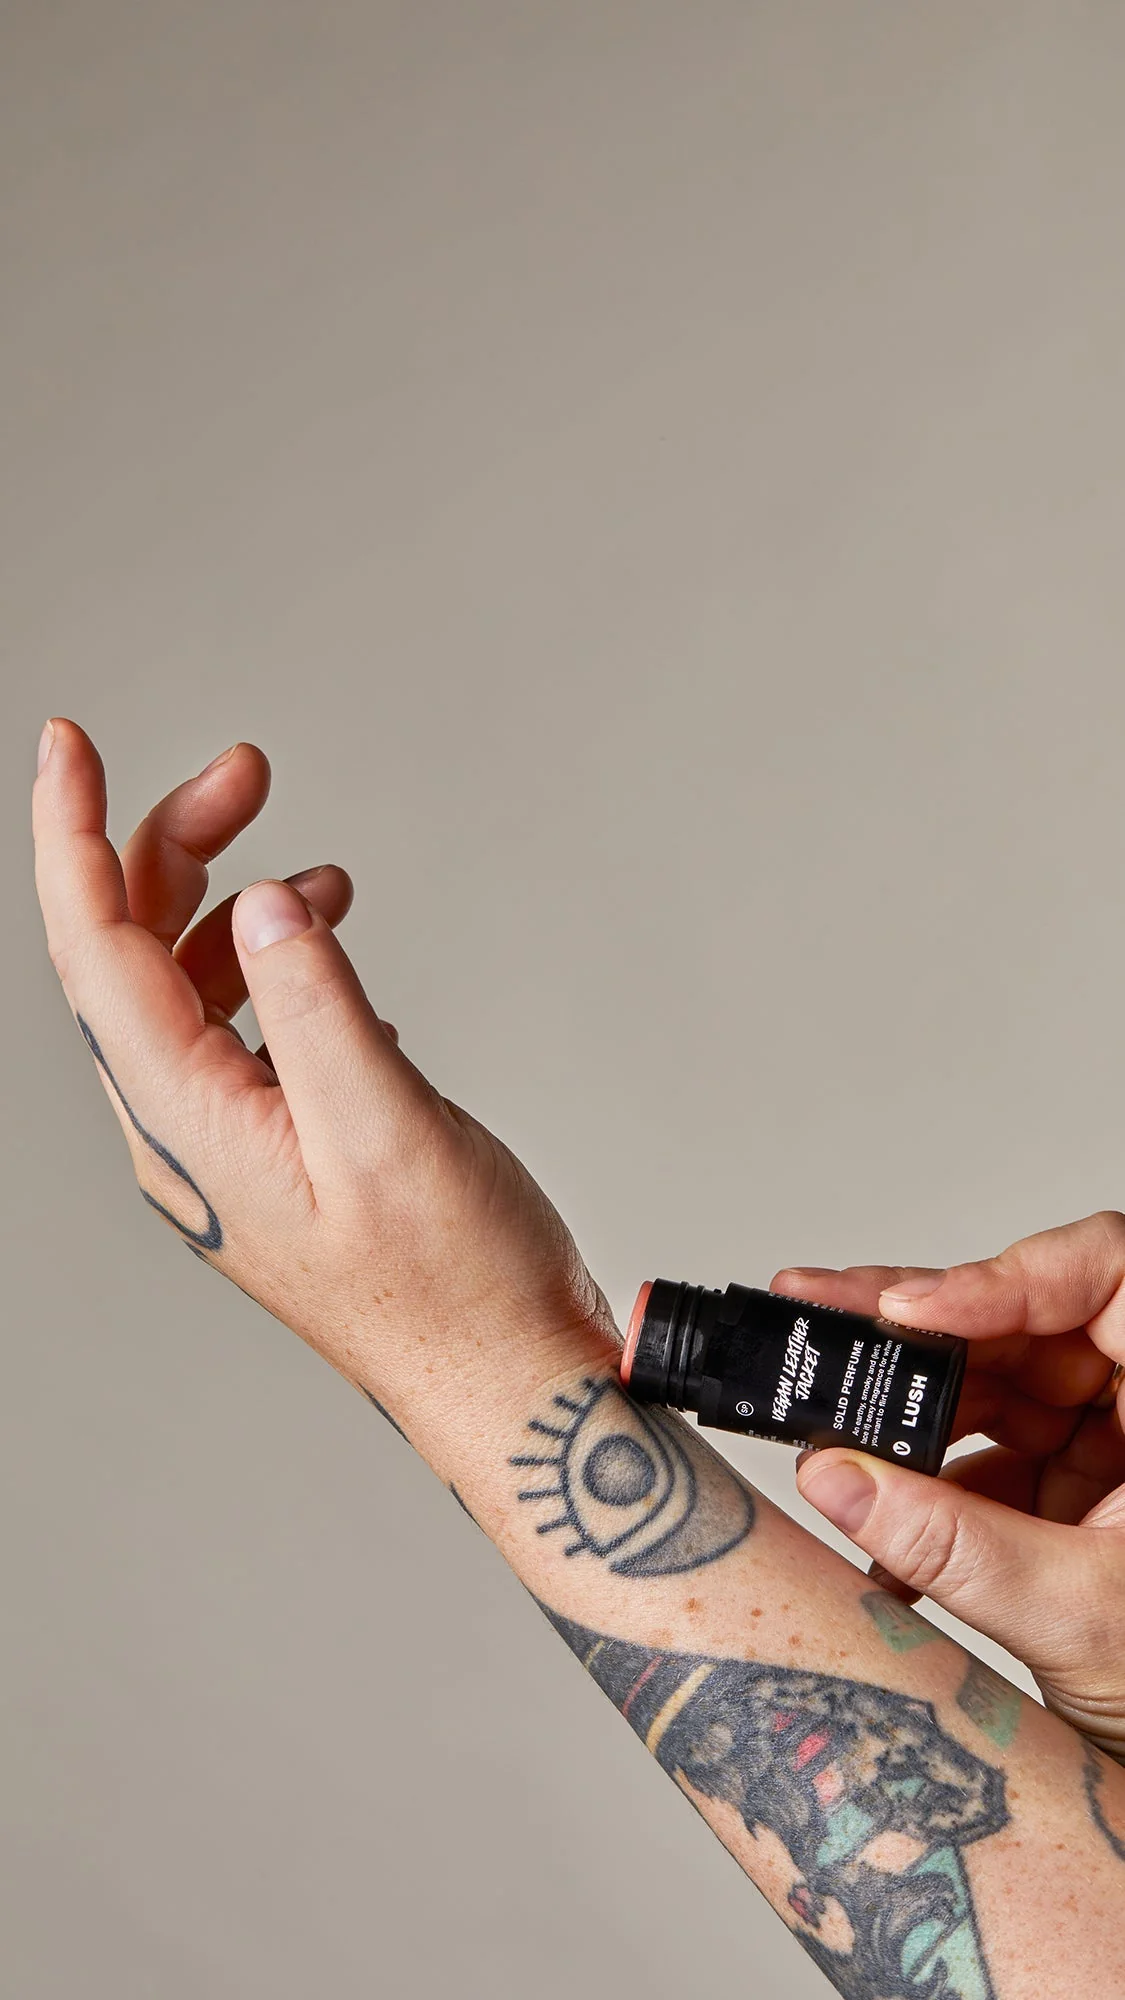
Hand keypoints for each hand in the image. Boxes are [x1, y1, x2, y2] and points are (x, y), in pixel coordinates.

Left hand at [33, 721, 611, 1422]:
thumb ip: (316, 1007)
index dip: (71, 836)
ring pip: (186, 990)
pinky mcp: (277, 1153)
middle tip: (248, 769)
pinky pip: (241, 1034)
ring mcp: (227, 1148)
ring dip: (231, 907)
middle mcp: (185, 1137)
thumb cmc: (456, 1287)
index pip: (95, 953)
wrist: (502, 1381)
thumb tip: (260, 903)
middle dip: (174, 844)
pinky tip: (333, 958)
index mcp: (188, 1127)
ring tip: (321, 872)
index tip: (66, 742)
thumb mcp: (387, 1132)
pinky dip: (274, 969)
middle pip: (132, 956)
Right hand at [776, 1220, 1124, 1755]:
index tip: (912, 1309)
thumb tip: (839, 1481)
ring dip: (903, 1413)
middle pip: (1022, 1320)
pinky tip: (877, 1532)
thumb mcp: (1081, 1616)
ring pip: (992, 1382)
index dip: (1003, 1273)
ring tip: (820, 1422)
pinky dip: (924, 1491)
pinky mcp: (1073, 1491)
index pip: (1103, 1274)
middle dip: (914, 1330)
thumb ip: (954, 1547)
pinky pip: (982, 1457)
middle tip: (814, 1313)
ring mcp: (1111, 1443)